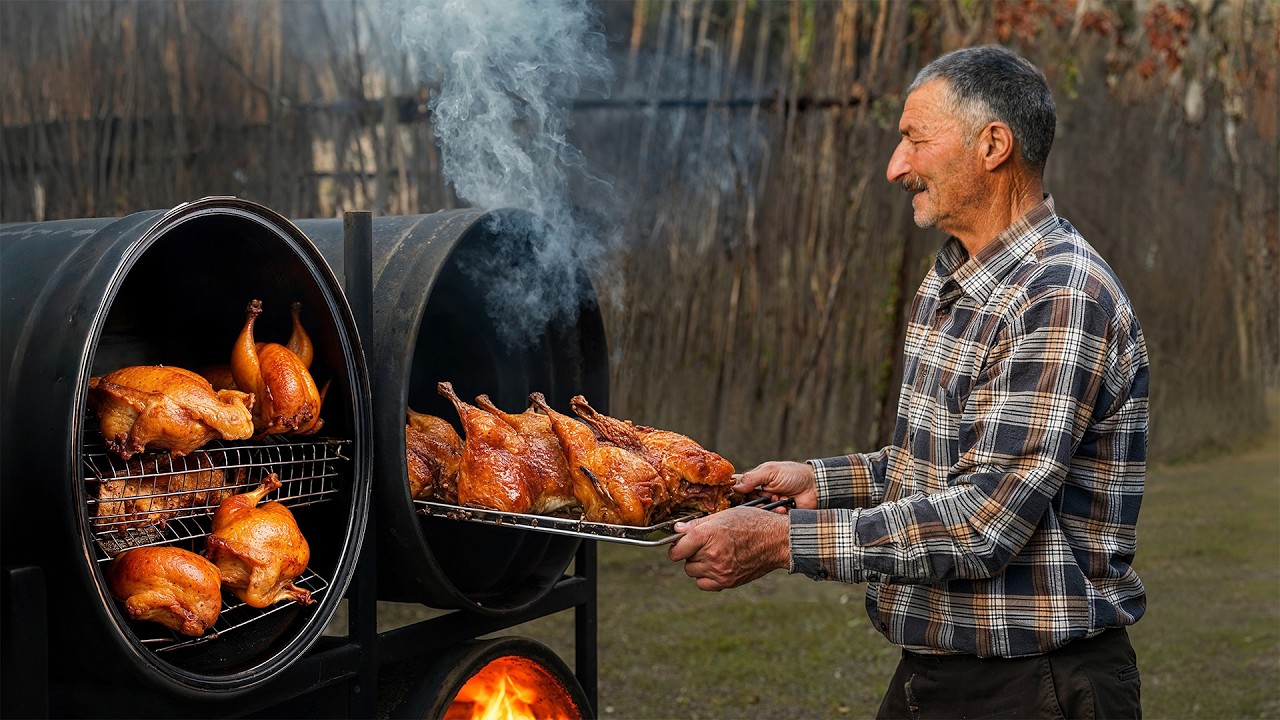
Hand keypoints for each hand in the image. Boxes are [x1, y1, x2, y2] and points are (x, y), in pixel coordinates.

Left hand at [667, 506, 788, 590]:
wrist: (777, 540)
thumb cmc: (754, 523)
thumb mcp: (724, 515)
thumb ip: (697, 524)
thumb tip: (676, 530)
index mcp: (708, 535)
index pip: (677, 549)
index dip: (676, 546)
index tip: (679, 544)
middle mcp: (712, 555)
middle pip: (684, 560)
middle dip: (690, 553)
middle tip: (703, 545)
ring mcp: (720, 570)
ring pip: (693, 572)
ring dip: (697, 565)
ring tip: (712, 554)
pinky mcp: (727, 581)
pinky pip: (703, 584)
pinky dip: (705, 577)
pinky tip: (715, 566)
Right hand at [732, 460, 817, 509]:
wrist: (816, 487)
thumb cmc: (794, 475)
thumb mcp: (771, 471)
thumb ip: (752, 478)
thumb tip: (735, 487)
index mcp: (755, 481)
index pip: (737, 488)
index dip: (734, 493)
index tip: (736, 496)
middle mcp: (759, 494)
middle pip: (744, 504)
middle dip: (754, 502)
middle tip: (765, 496)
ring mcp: (768, 506)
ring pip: (757, 513)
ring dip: (767, 507)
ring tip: (778, 499)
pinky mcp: (776, 516)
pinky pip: (769, 519)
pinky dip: (776, 512)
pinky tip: (784, 506)